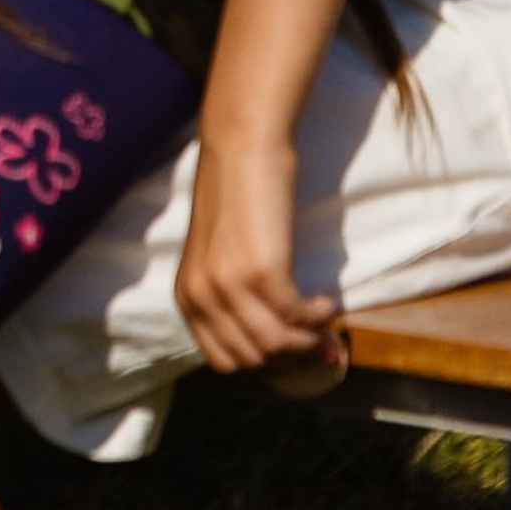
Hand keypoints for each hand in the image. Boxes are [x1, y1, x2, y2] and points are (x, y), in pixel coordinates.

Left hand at [175, 132, 338, 374]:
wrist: (241, 149)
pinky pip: (298, 318)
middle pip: (255, 359)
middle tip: (312, 332)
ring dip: (308, 339)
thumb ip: (231, 300)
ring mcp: (229, 284)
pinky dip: (318, 317)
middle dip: (289, 353)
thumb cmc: (233, 201)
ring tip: (319, 316)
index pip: (223, 360)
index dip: (262, 360)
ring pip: (278, 346)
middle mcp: (201, 294)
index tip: (287, 345)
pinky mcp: (262, 271)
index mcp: (186, 295)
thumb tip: (278, 350)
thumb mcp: (216, 258)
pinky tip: (324, 300)